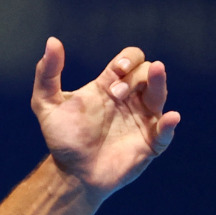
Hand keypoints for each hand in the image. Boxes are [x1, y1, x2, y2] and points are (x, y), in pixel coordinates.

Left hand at [32, 36, 180, 200]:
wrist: (71, 173)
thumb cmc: (62, 138)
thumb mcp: (46, 104)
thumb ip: (47, 74)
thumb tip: (52, 41)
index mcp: (109, 85)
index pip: (130, 60)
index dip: (128, 60)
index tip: (116, 70)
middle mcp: (130, 99)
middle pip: (148, 72)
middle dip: (135, 77)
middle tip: (115, 94)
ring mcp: (142, 120)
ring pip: (160, 93)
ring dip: (157, 84)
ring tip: (152, 78)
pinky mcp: (149, 143)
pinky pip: (165, 131)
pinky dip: (169, 124)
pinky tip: (169, 117)